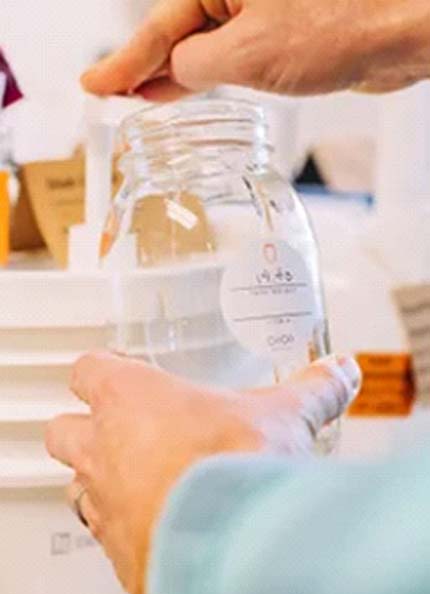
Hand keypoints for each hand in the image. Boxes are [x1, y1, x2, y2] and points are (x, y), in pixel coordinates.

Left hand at [46, 352, 359, 593]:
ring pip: (73, 485)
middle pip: (61, 429)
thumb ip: (314, 388)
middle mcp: (104, 448)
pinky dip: (119, 525)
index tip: (110, 368)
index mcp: (131, 398)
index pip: (88, 369)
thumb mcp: (283, 415)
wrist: (231, 541)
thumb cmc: (236, 465)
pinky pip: (102, 533)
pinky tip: (154, 522)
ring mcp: (105, 502)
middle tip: (113, 426)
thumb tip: (341, 371)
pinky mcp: (116, 550)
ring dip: (96, 480)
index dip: (98, 367)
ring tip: (132, 477)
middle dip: (81, 426)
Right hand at [81, 0, 429, 99]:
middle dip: (140, 68)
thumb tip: (170, 75)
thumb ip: (195, 67)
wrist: (394, 35)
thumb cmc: (336, 28)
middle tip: (106, 94)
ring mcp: (254, 10)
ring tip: (135, 100)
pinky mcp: (272, 33)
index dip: (123, 62)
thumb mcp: (247, 55)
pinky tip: (180, 91)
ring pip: (198, 47)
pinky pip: (225, 56)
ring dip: (168, 76)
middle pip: (173, 33)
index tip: (94, 86)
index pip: (158, 27)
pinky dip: (202, 77)